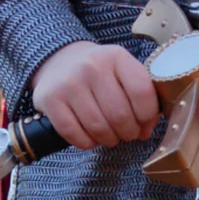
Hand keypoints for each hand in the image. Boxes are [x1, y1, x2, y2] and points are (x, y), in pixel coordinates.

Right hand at [31, 41, 159, 150]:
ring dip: (109, 139)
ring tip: (110, 135)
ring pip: (98, 128)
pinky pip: (74, 134)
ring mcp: (69, 83)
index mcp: (116, 56)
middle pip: (120, 115)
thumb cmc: (100, 72)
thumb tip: (145, 131)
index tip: (144, 122)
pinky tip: (91, 136)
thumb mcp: (123, 71)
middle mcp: (92, 66)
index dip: (147, 115)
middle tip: (127, 133)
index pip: (141, 91)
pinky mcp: (50, 100)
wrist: (60, 60)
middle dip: (128, 132)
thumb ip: (141, 96)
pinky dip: (87, 142)